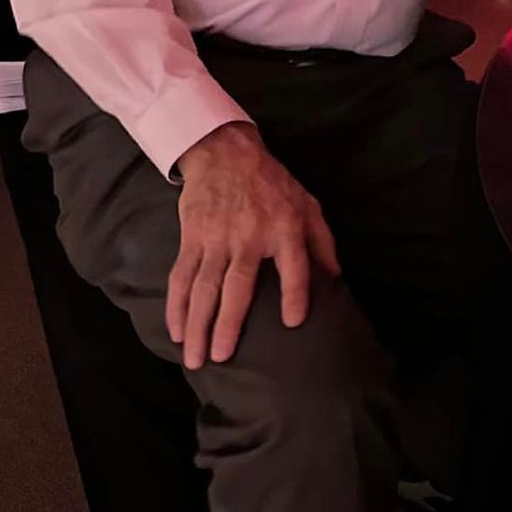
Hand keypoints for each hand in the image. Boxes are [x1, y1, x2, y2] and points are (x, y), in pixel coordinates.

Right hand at [167, 121, 340, 369]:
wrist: (226, 154)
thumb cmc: (273, 184)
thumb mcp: (308, 204)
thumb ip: (322, 242)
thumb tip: (336, 279)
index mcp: (285, 228)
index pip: (294, 266)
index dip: (295, 294)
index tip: (292, 323)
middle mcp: (250, 236)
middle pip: (237, 287)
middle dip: (228, 325)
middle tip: (222, 358)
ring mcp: (217, 238)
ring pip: (203, 288)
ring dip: (197, 325)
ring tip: (195, 357)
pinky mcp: (192, 238)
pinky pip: (182, 277)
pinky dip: (176, 306)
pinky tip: (176, 331)